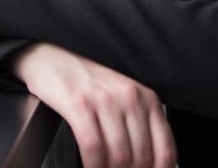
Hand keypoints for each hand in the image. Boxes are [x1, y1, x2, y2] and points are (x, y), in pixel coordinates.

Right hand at [13, 42, 175, 167]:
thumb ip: (140, 128)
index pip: (165, 151)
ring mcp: (105, 100)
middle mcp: (130, 98)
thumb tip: (149, 165)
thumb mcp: (123, 100)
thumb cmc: (88, 84)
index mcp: (147, 99)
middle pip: (141, 158)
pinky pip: (93, 147)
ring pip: (119, 156)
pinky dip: (93, 165)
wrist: (52, 60)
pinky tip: (89, 166)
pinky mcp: (80, 104)